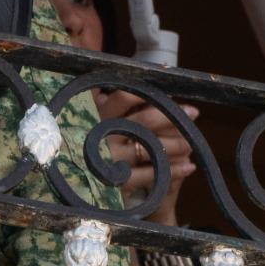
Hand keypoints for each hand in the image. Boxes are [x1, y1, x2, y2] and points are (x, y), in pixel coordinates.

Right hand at [97, 90, 198, 223]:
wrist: (71, 183)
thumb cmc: (88, 142)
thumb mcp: (89, 117)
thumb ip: (108, 101)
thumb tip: (139, 82)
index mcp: (96, 115)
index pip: (124, 97)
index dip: (149, 94)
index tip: (171, 95)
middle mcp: (102, 135)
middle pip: (145, 121)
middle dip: (172, 116)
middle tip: (193, 113)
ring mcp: (110, 159)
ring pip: (151, 147)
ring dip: (177, 144)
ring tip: (191, 143)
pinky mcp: (117, 182)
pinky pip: (151, 174)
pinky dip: (173, 170)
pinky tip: (188, 167)